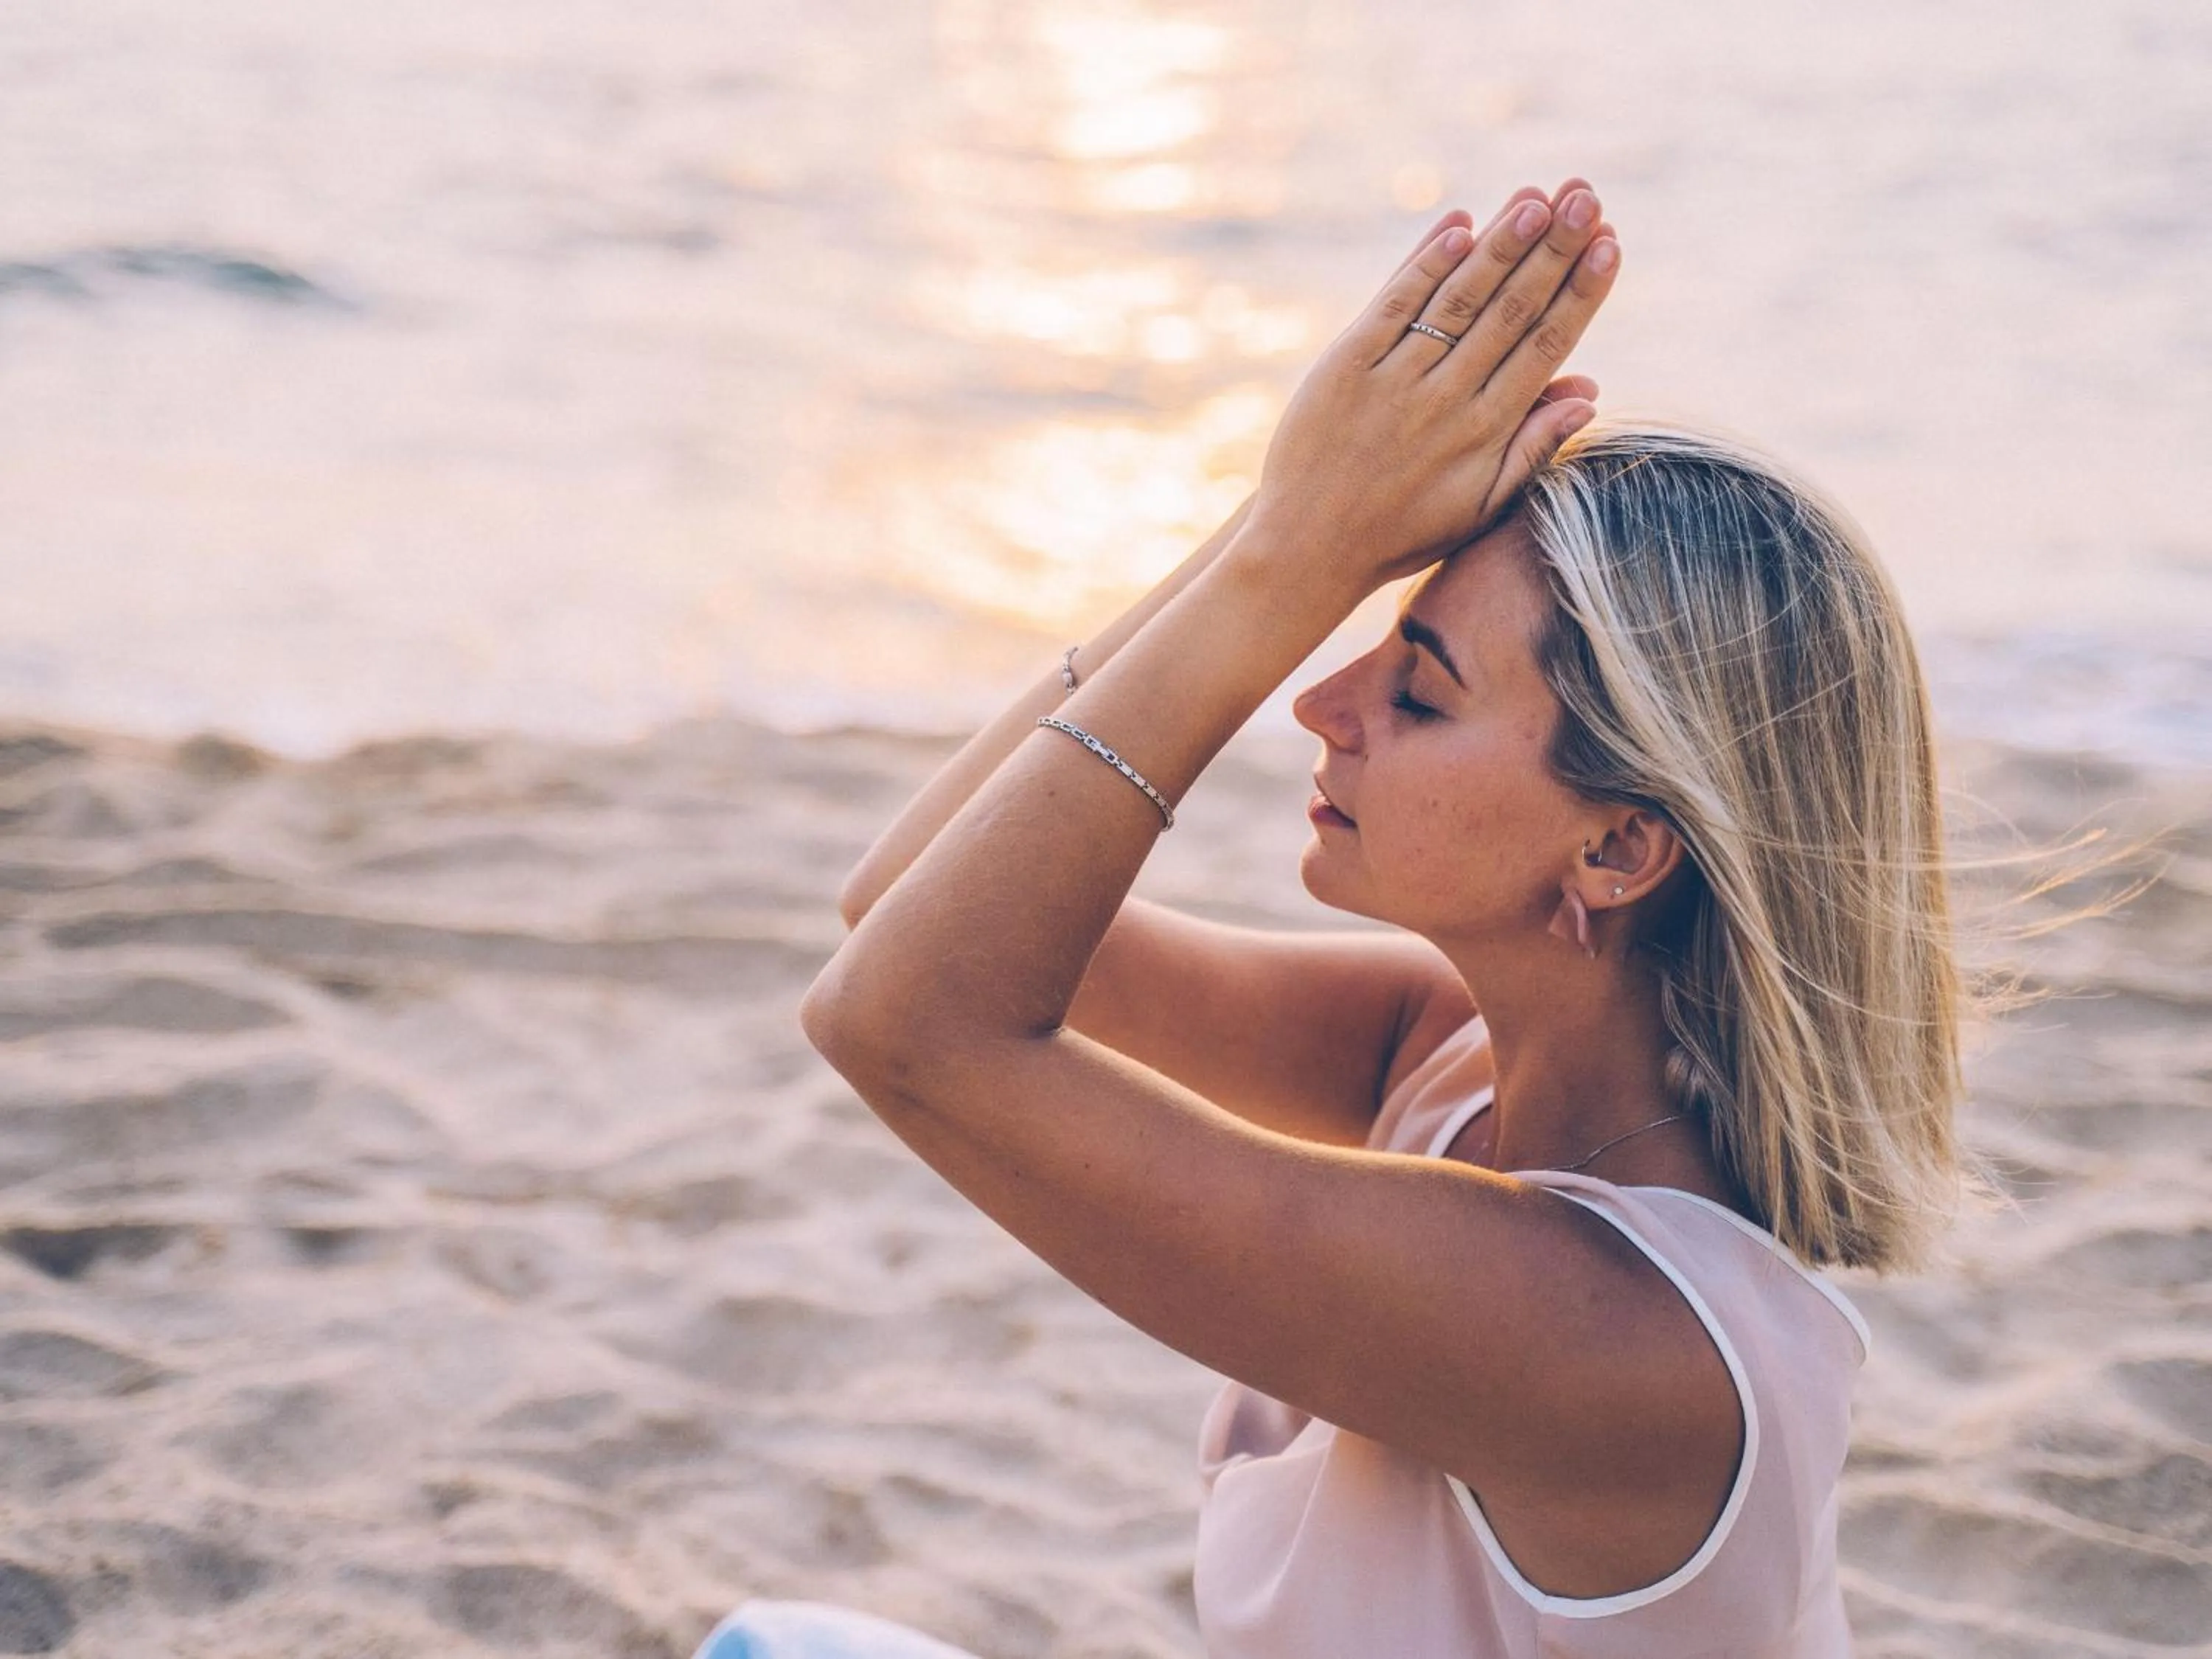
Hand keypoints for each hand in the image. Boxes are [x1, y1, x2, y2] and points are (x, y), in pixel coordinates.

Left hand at [1239, 180, 1618, 597]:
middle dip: (1553, 250)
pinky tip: (1458, 225)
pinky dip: (1426, 264)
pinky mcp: (1345, 367)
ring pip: (1458, 300)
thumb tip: (1590, 391)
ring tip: (1537, 198)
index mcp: (1486, 432)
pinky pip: (1394, 306)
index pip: (1546, 346)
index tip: (1610, 242)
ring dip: (1500, 245)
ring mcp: (1394, 380)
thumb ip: (1534, 447)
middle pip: (1510, 311)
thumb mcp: (1479, 505)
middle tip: (1586, 195)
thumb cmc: (1403, 531)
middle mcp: (1446, 401)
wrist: (1309, 550)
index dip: (1580, 292)